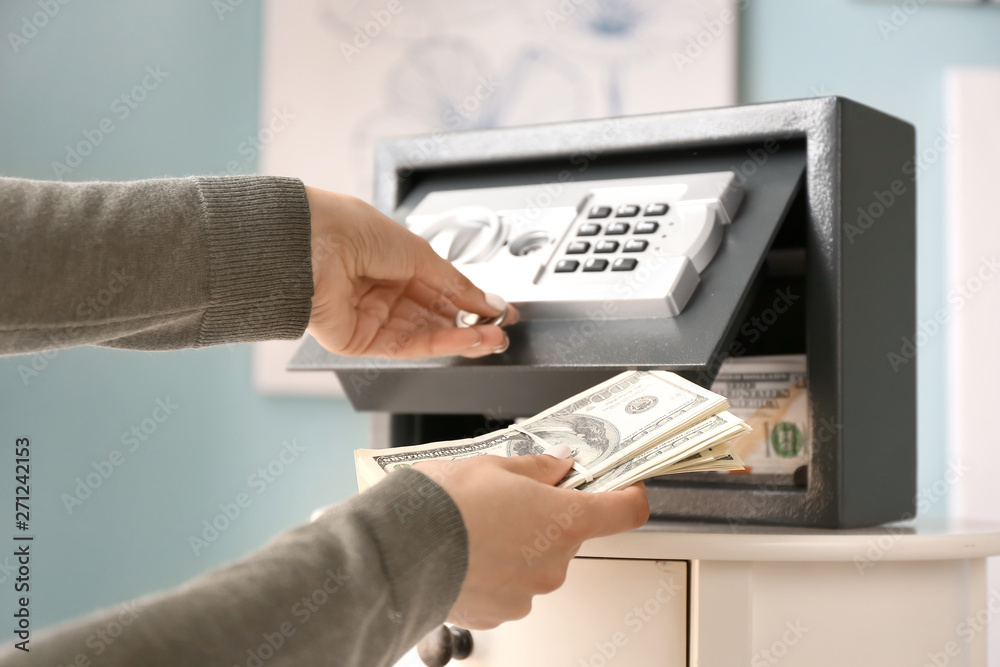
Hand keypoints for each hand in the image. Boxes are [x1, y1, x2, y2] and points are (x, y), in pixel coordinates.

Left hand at [304, 187, 517, 358]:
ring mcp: (369, 317)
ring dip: (461, 337)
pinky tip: (465, 339)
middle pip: (434, 316)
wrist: (312, 242)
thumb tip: (485, 299)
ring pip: (424, 334)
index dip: (470, 301)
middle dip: (469, 324)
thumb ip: (455, 282)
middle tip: (500, 329)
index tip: (498, 310)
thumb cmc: (351, 230)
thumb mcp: (418, 251)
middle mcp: (380, 291)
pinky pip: (406, 346)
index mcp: (391, 262)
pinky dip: (440, 344)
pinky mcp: (358, 341)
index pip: (438, 289)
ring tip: (491, 337)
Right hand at [415, 450, 648, 629]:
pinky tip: (467, 551)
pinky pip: (511, 586)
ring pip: (537, 561)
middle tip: (512, 495)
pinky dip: (497, 569)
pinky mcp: (501, 613)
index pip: (626, 511)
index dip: (628, 493)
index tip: (624, 483)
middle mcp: (555, 563)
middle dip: (548, 514)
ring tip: (478, 524)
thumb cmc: (445, 503)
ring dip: (519, 543)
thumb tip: (560, 466)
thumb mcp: (494, 465)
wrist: (399, 549)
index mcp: (566, 519)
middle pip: (570, 534)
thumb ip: (538, 467)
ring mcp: (529, 593)